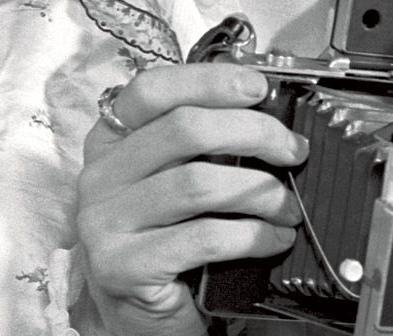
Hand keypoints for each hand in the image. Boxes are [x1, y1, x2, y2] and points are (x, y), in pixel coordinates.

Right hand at [76, 62, 308, 335]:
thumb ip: (201, 143)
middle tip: (292, 150)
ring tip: (287, 205)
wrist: (140, 321)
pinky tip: (274, 238)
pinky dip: (252, 235)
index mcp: (110, 140)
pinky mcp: (123, 267)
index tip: (258, 87)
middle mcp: (100, 175)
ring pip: (198, 183)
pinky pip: (203, 238)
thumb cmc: (167, 239)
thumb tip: (265, 111)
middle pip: (184, 129)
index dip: (208, 81)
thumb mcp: (174, 179)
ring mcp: (105, 222)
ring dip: (259, 190)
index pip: (152, 90)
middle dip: (253, 132)